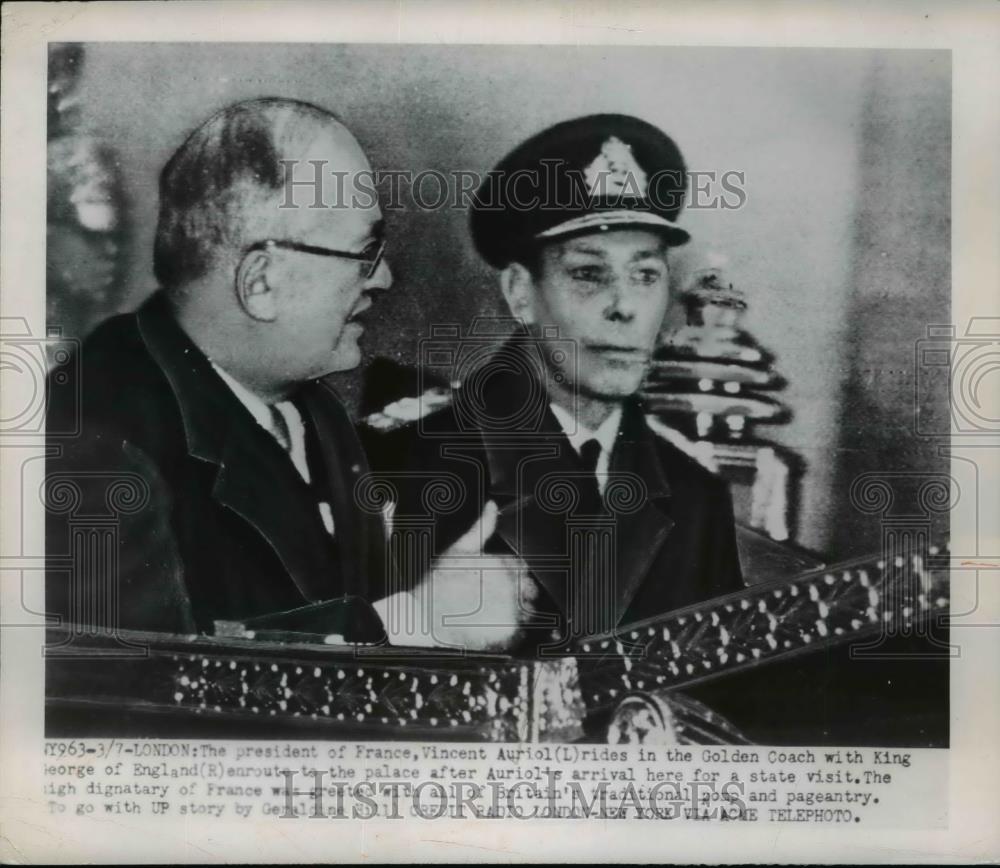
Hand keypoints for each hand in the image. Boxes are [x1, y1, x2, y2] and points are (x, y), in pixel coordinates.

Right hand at [374, 501, 535, 650]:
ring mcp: (507, 608)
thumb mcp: (460, 547)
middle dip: (517, 592)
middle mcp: (509, 586)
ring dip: (516, 611)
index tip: (498, 579)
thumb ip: (482, 526)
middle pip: (528, 589)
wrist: (423, 614)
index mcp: (501, 563)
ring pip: (526, 610)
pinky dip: (509, 630)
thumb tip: (492, 506)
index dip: (512, 573)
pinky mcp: (504, 630)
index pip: (522, 568)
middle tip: (493, 597)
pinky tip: (490, 624)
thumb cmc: (438, 581)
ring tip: (490, 612)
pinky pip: (518, 630)